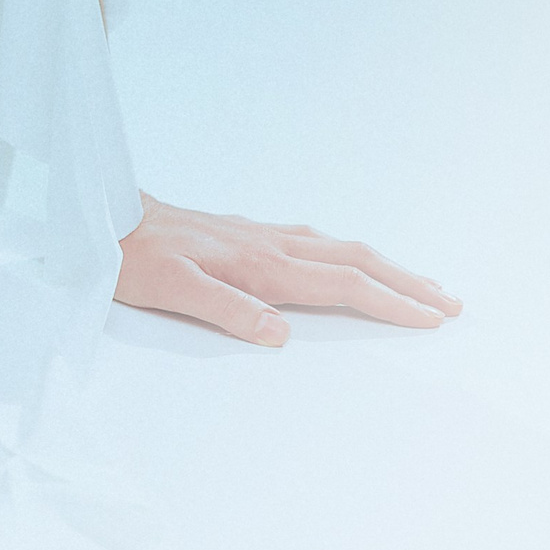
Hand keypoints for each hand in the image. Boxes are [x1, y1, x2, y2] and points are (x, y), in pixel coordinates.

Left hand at [115, 193, 459, 344]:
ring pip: (335, 246)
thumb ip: (224, 309)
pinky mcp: (243, 232)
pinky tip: (344, 257)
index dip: (389, 301)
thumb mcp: (170, 290)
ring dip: (381, 264)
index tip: (431, 316)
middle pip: (352, 259)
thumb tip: (279, 334)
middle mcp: (266, 244)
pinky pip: (312, 241)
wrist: (100, 215)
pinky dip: (346, 253)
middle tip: (449, 302)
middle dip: (403, 280)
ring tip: (414, 281)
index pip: (340, 283)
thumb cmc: (132, 257)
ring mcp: (256, 234)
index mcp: (259, 265)